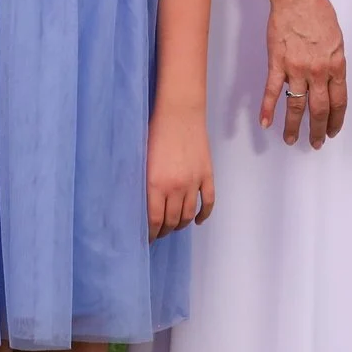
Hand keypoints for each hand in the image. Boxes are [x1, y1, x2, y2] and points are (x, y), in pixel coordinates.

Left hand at [147, 107, 215, 238]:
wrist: (180, 112)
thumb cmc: (155, 131)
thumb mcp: (143, 160)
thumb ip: (145, 183)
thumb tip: (143, 203)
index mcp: (156, 184)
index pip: (154, 220)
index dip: (150, 233)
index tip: (147, 239)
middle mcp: (176, 188)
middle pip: (171, 220)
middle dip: (164, 230)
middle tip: (159, 232)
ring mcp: (194, 182)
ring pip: (189, 214)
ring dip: (181, 224)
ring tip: (174, 226)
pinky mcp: (207, 175)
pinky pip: (209, 202)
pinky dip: (204, 214)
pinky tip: (198, 221)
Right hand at [261, 0, 347, 146]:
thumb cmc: (318, 12)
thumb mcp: (337, 40)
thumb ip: (334, 63)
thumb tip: (330, 81)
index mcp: (336, 65)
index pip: (339, 101)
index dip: (336, 120)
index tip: (333, 130)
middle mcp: (318, 71)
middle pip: (319, 109)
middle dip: (318, 130)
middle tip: (316, 143)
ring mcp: (297, 69)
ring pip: (296, 106)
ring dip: (294, 126)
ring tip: (291, 140)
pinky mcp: (277, 63)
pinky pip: (272, 91)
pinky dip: (268, 109)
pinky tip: (265, 122)